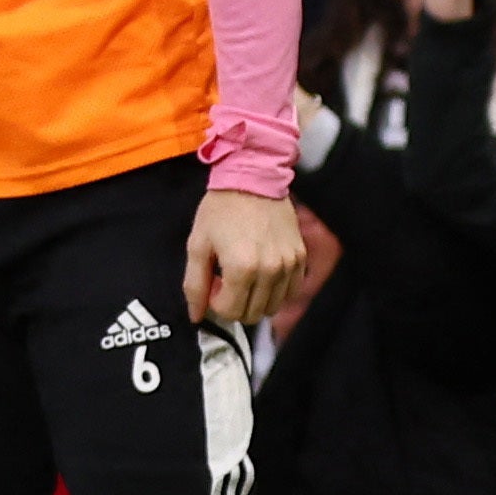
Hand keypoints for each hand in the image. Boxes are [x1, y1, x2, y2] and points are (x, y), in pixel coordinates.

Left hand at [182, 185, 309, 321]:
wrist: (252, 178)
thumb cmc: (221, 209)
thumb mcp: (197, 244)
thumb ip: (194, 284)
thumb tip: (196, 316)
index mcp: (242, 268)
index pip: (230, 312)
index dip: (216, 302)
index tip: (213, 283)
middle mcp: (270, 270)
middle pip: (252, 314)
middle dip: (234, 304)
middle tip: (226, 280)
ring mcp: (289, 265)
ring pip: (273, 307)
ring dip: (255, 300)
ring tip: (244, 277)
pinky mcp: (301, 258)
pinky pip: (292, 292)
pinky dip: (276, 292)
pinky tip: (263, 276)